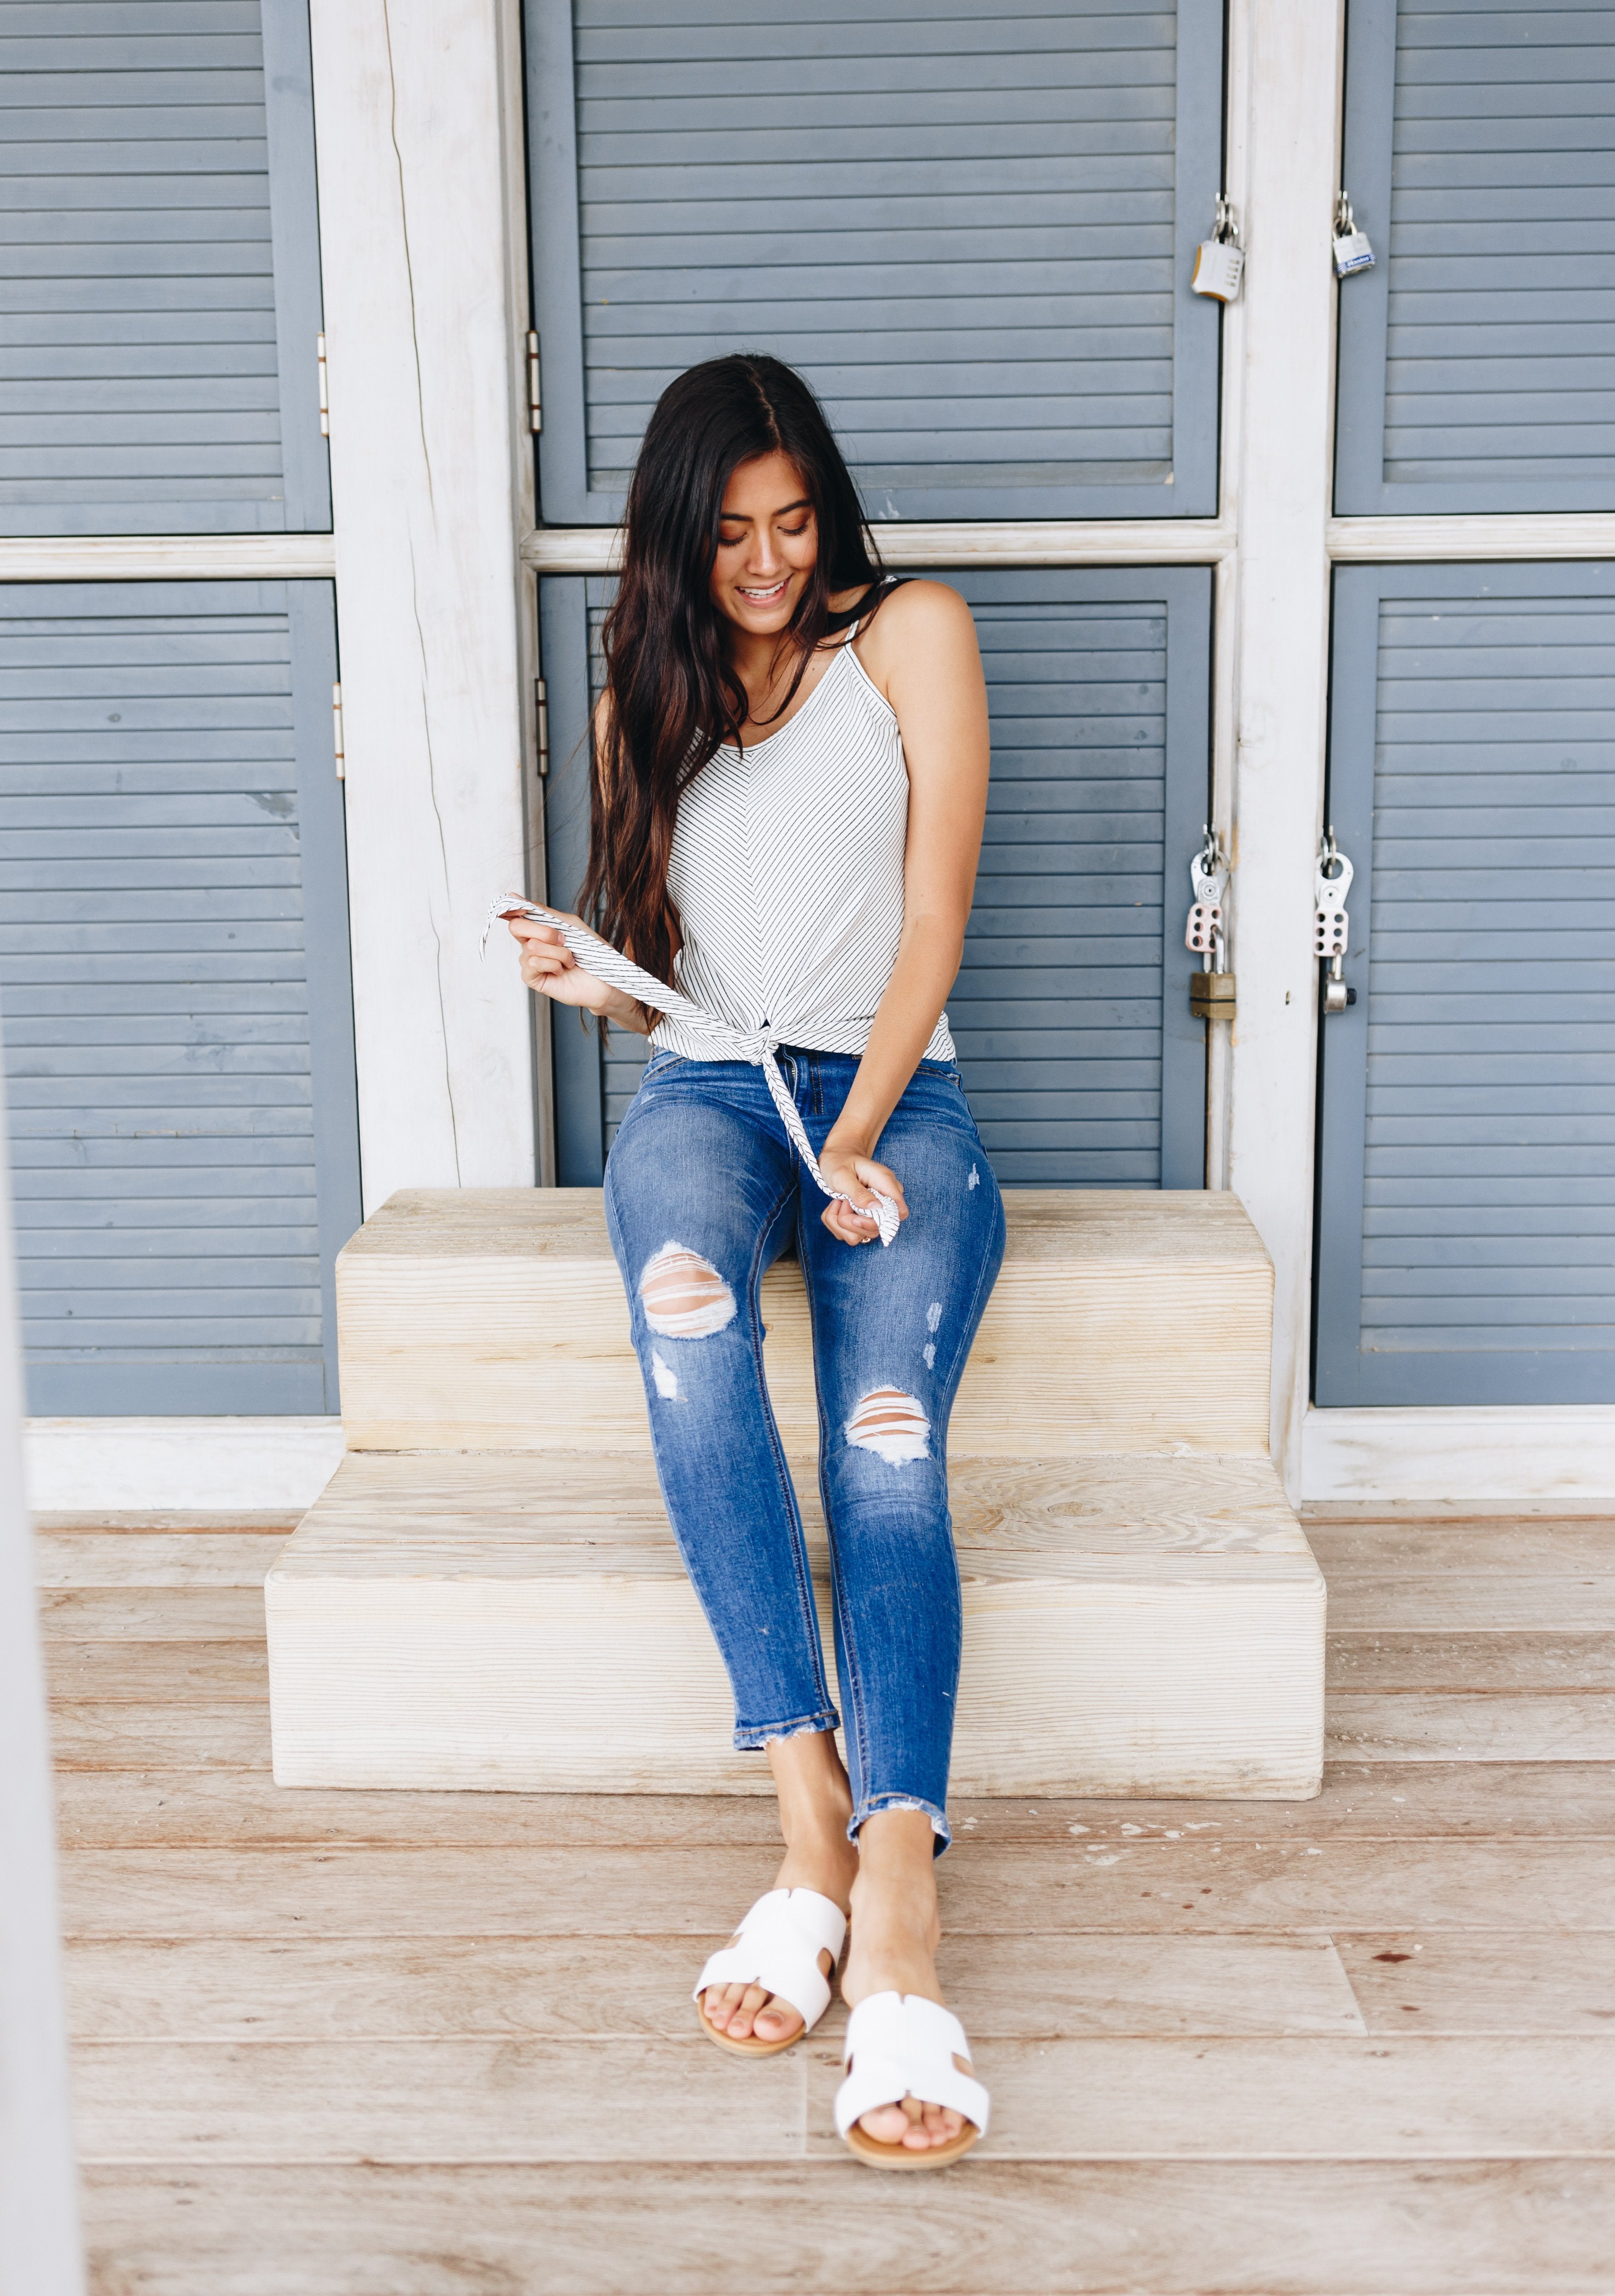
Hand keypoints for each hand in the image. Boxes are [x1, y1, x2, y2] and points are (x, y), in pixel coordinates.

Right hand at [504, 909, 635, 1023]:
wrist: (603, 980)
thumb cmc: (589, 952)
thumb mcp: (570, 924)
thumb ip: (544, 912)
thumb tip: (514, 896)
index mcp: (538, 929)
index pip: (515, 914)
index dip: (513, 909)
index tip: (522, 909)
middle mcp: (530, 943)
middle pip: (517, 927)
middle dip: (544, 931)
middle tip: (563, 940)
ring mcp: (529, 961)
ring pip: (532, 946)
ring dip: (559, 952)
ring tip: (570, 960)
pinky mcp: (531, 978)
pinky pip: (533, 963)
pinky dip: (553, 965)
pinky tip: (562, 970)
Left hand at [817, 1146, 907, 1247]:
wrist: (836, 1158)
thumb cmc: (839, 1162)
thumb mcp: (843, 1175)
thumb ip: (858, 1193)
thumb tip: (877, 1208)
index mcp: (885, 1183)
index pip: (899, 1213)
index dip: (879, 1221)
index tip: (856, 1215)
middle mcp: (884, 1199)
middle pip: (878, 1228)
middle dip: (852, 1222)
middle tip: (841, 1202)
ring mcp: (875, 1210)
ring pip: (863, 1235)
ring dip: (842, 1223)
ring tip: (839, 1202)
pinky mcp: (864, 1218)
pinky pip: (852, 1233)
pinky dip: (838, 1224)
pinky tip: (837, 1207)